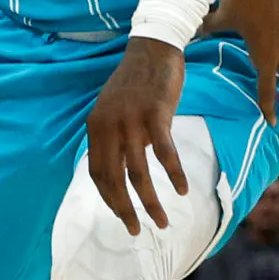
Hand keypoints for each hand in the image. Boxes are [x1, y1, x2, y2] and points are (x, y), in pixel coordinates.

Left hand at [86, 39, 186, 234]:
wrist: (152, 48)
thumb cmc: (137, 83)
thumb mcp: (113, 110)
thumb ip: (113, 138)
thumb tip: (120, 169)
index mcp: (96, 127)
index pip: (97, 173)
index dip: (108, 198)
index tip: (121, 215)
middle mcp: (108, 127)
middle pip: (114, 179)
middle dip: (125, 210)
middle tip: (136, 231)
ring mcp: (131, 121)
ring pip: (139, 173)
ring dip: (150, 202)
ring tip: (162, 221)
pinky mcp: (155, 115)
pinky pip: (164, 153)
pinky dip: (174, 174)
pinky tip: (182, 191)